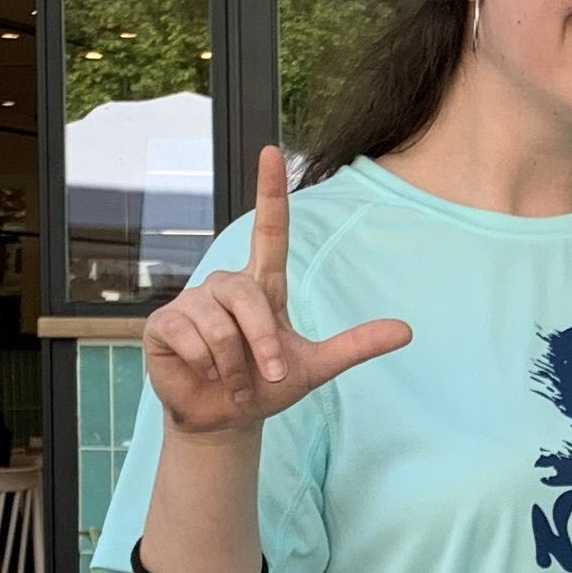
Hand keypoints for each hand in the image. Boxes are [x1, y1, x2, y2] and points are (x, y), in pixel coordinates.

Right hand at [141, 145, 411, 439]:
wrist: (226, 420)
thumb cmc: (266, 386)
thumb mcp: (316, 367)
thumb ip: (356, 345)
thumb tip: (407, 330)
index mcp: (262, 286)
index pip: (270, 231)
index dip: (269, 192)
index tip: (271, 152)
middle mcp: (225, 285)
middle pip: (246, 295)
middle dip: (261, 342)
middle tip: (268, 377)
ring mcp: (191, 301)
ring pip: (219, 324)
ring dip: (234, 365)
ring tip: (235, 383)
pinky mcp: (164, 323)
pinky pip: (190, 337)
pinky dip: (206, 366)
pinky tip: (204, 375)